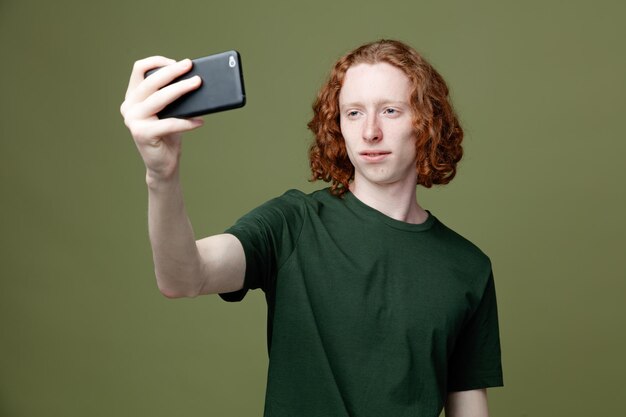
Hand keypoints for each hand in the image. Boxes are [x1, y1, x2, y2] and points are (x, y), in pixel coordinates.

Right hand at [120, 56, 203, 181]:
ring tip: (197, 84)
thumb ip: (174, 95)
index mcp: (133, 97)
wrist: (163, 164)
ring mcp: (133, 120)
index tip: (177, 62)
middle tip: (190, 66)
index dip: (157, 62)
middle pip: (151, 81)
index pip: (139, 69)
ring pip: (160, 98)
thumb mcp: (171, 110)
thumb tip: (195, 77)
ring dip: (181, 89)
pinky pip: (169, 123)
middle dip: (173, 71)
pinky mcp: (142, 133)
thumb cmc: (169, 135)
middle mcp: (129, 106)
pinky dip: (187, 122)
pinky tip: (200, 121)